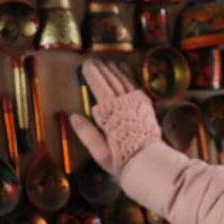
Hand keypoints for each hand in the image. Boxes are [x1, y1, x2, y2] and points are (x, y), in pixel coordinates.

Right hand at [69, 58, 161, 178]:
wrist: (150, 164)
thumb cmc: (123, 161)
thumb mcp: (101, 153)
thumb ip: (87, 134)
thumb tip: (73, 117)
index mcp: (112, 117)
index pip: (100, 90)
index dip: (93, 76)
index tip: (85, 66)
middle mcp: (125, 108)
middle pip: (111, 83)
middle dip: (101, 70)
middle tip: (92, 60)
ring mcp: (137, 106)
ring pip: (123, 82)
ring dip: (114, 71)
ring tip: (105, 62)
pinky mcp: (145, 107)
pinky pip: (135, 86)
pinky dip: (127, 76)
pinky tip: (123, 68)